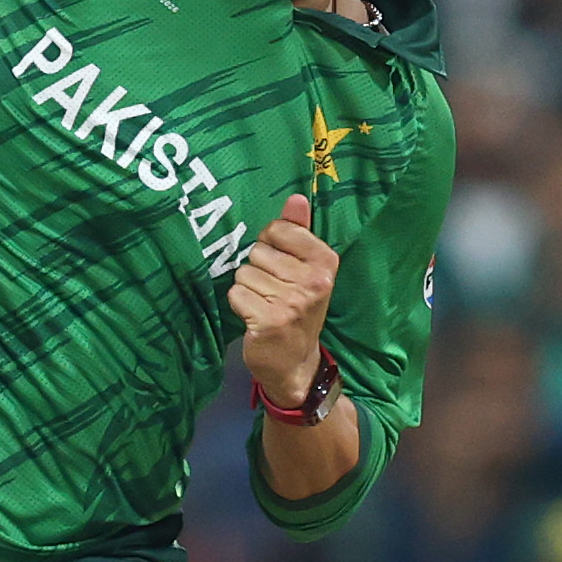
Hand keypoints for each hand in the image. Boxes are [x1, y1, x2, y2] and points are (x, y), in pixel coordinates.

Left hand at [228, 192, 338, 408]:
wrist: (296, 364)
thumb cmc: (298, 309)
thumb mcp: (307, 269)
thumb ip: (299, 231)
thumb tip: (297, 197)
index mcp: (324, 262)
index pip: (277, 229)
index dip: (271, 246)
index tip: (282, 267)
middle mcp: (313, 281)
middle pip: (258, 251)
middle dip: (259, 270)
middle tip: (274, 291)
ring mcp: (292, 302)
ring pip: (244, 273)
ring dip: (249, 289)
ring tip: (265, 304)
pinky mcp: (269, 320)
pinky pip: (236, 293)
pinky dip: (240, 305)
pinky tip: (256, 317)